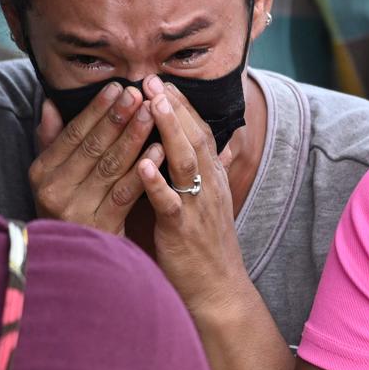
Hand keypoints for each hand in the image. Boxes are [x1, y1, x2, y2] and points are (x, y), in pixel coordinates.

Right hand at [30, 82, 164, 235]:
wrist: (81, 264)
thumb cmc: (72, 212)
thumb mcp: (54, 178)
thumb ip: (51, 141)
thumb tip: (49, 103)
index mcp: (42, 174)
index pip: (73, 134)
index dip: (96, 110)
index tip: (117, 87)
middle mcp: (54, 191)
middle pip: (93, 146)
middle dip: (118, 117)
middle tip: (139, 93)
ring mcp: (76, 210)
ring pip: (111, 166)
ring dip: (134, 136)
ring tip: (153, 113)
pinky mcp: (101, 227)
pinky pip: (125, 191)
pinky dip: (144, 168)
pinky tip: (160, 148)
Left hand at [136, 77, 248, 313]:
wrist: (219, 291)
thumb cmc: (208, 245)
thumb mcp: (214, 202)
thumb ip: (214, 170)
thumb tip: (227, 144)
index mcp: (212, 177)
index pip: (199, 131)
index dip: (182, 105)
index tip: (162, 79)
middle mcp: (208, 186)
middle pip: (194, 137)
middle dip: (174, 106)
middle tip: (152, 78)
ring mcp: (197, 207)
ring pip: (185, 162)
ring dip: (169, 132)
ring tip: (152, 105)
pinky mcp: (183, 231)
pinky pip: (170, 203)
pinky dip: (157, 183)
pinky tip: (141, 165)